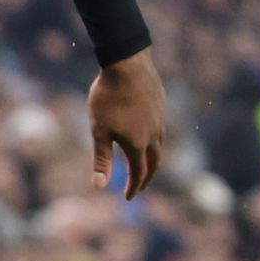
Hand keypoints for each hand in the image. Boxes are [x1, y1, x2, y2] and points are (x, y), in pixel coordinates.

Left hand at [88, 50, 171, 198]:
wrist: (127, 64)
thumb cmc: (108, 98)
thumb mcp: (99, 130)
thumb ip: (101, 159)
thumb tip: (99, 187)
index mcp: (137, 144)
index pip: (138, 173)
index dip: (133, 187)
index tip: (128, 197)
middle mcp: (153, 135)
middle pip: (154, 163)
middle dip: (147, 177)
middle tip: (140, 186)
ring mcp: (159, 119)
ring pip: (160, 145)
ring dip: (152, 159)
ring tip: (144, 162)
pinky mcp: (160, 105)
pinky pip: (160, 128)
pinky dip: (154, 139)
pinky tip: (146, 132)